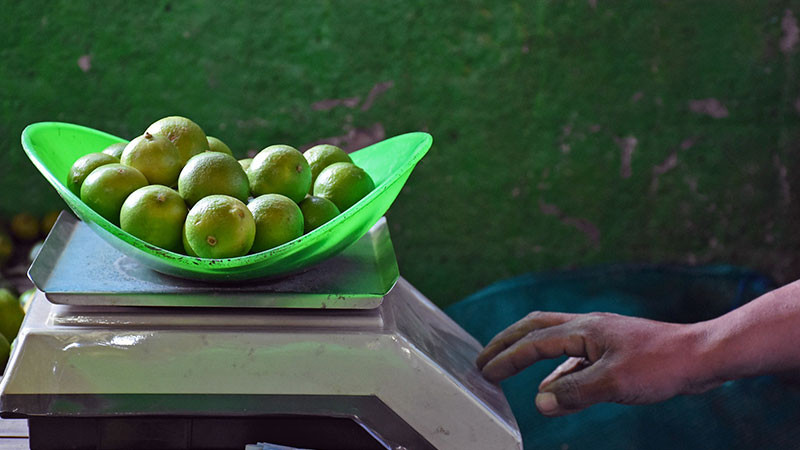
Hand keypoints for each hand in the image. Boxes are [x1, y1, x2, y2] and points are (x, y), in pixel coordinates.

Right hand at [476, 311, 718, 415]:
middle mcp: (587, 327)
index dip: (507, 357)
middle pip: (535, 328)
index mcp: (583, 329)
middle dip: (507, 342)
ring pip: (553, 341)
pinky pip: (573, 358)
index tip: (484, 372)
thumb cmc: (660, 365)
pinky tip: (555, 390)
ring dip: (530, 356)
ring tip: (510, 373)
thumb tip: (540, 401)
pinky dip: (556, 372)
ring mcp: (600, 337)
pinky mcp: (612, 351)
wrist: (701, 357)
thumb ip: (573, 392)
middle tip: (484, 358)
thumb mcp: (613, 383)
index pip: (534, 342)